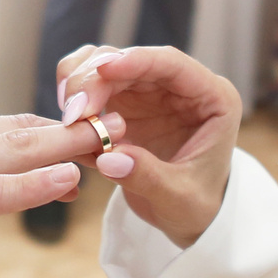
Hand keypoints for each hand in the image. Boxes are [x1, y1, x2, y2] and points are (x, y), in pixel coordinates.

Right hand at [0, 108, 120, 277]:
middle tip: (117, 129)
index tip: (86, 139)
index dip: (48, 133)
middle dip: (72, 131)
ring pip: (17, 149)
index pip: (0, 123)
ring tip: (113, 143)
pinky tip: (70, 180)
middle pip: (17, 128)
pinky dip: (38, 182)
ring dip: (71, 147)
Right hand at [52, 44, 242, 247]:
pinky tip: (66, 127)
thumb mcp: (179, 199)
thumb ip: (148, 177)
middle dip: (96, 79)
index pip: (171, 63)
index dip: (136, 61)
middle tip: (72, 113)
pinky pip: (92, 87)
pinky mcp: (123, 103)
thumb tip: (109, 159)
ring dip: (80, 84)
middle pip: (130, 61)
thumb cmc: (195, 205)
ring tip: (67, 120)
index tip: (103, 69)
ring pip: (105, 66)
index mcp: (211, 97)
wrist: (186, 216)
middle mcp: (178, 86)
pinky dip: (75, 99)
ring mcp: (148, 92)